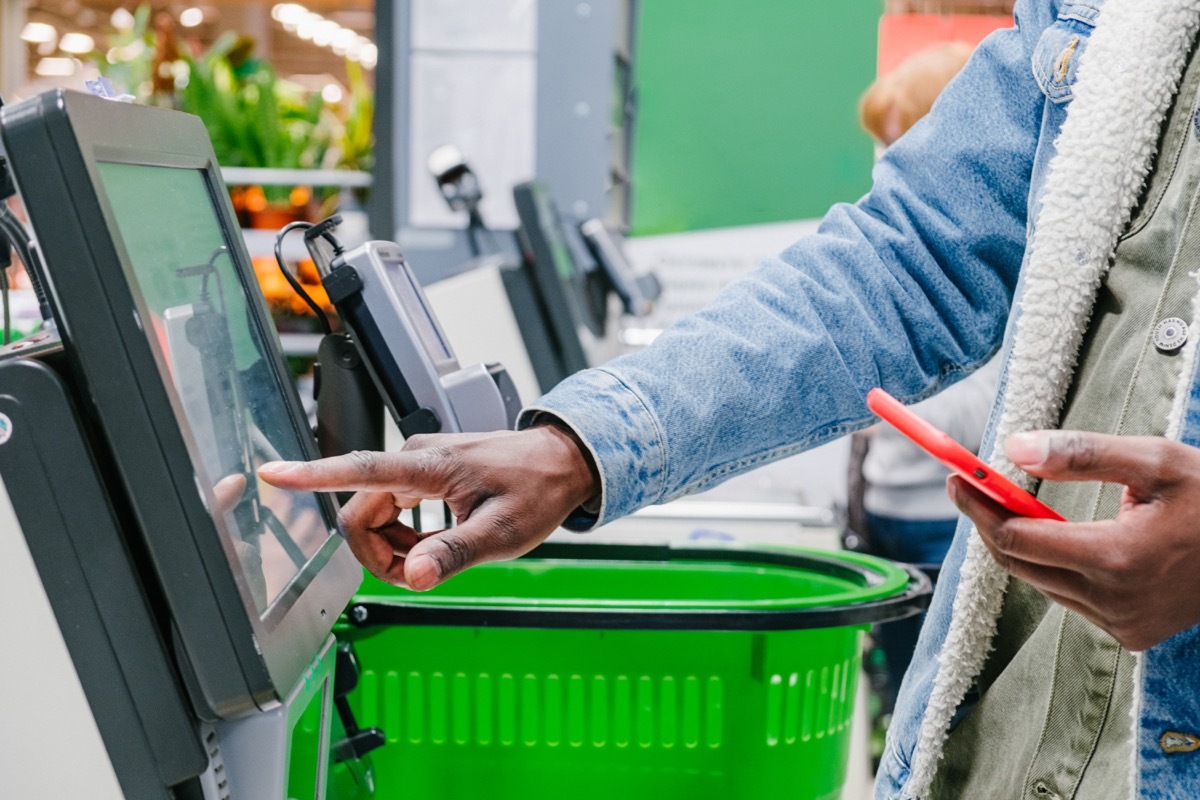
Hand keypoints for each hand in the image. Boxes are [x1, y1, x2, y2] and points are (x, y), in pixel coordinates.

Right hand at [257, 425, 599, 590]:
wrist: (563, 462)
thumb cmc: (537, 490)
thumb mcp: (501, 532)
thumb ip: (454, 553)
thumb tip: (415, 576)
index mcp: (429, 467)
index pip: (359, 470)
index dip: (311, 475)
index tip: (273, 474)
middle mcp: (416, 459)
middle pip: (361, 513)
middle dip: (378, 553)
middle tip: (422, 573)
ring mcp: (419, 464)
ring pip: (375, 515)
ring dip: (394, 547)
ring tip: (436, 557)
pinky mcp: (425, 473)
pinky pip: (394, 509)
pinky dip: (406, 536)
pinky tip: (436, 542)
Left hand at [948, 430, 1199, 650]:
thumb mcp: (1155, 460)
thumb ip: (1083, 453)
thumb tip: (1014, 448)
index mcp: (1116, 557)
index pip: (1014, 539)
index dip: (978, 507)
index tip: (955, 478)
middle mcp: (1113, 600)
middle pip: (1017, 564)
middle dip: (988, 522)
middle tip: (971, 486)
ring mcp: (1121, 624)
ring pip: (1040, 582)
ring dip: (1022, 546)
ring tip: (1015, 505)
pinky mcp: (1130, 635)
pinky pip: (1069, 598)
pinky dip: (1054, 567)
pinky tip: (1064, 539)